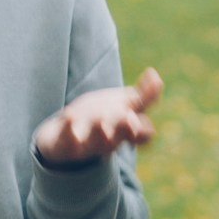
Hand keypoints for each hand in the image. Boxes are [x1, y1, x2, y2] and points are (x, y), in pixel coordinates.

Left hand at [34, 68, 163, 166]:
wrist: (63, 139)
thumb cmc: (100, 118)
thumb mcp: (123, 105)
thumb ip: (143, 95)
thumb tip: (154, 73)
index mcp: (126, 130)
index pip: (145, 132)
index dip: (146, 125)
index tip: (145, 102)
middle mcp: (112, 139)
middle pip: (124, 136)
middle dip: (128, 128)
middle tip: (128, 118)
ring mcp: (90, 143)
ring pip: (99, 142)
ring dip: (101, 131)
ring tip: (101, 120)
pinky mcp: (68, 145)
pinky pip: (69, 140)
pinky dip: (70, 129)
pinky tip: (70, 116)